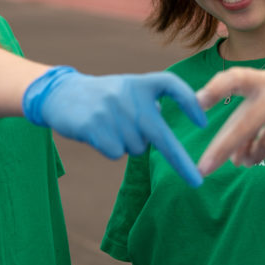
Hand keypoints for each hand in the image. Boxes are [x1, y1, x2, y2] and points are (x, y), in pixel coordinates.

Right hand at [23, 67, 206, 186]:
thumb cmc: (103, 97)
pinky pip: (117, 153)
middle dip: (180, 161)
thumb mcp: (128, 89)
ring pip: (136, 148)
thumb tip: (163, 133)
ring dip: (127, 144)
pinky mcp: (94, 125)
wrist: (61, 93)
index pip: (172, 85)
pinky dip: (111, 149)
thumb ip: (148, 104)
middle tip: (197, 181)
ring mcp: (111, 110)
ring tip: (110, 127)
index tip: (203, 124)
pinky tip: (99, 134)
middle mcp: (129, 95)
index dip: (190, 103)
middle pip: (161, 135)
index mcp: (140, 83)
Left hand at [195, 42, 264, 174]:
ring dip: (252, 157)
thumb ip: (242, 123)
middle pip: (245, 125)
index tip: (197, 102)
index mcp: (258, 80)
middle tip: (204, 168)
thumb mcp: (259, 97)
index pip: (234, 79)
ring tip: (247, 161)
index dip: (216, 89)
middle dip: (222, 148)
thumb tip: (232, 159)